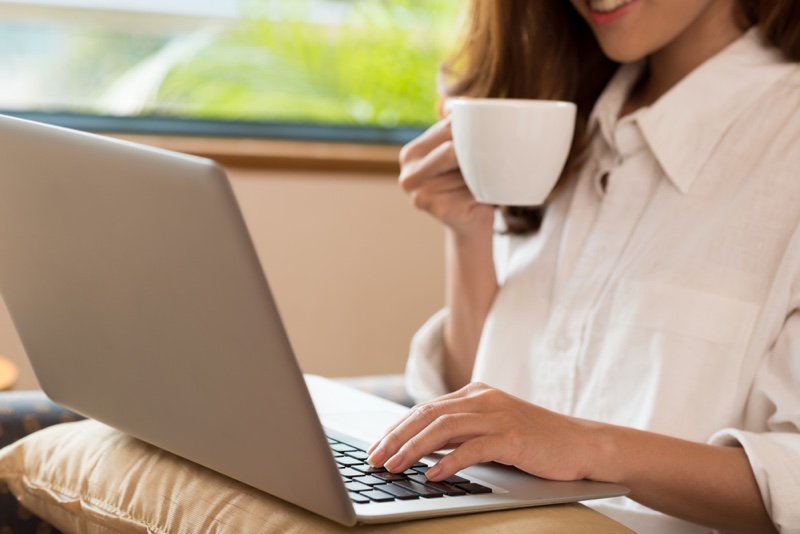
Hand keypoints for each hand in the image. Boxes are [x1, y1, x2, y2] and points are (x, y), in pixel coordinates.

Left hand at [367, 382, 600, 482]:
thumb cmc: (534, 441)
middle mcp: (483, 398)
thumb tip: (420, 448)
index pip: (425, 409)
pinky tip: (433, 475)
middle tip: (373, 458)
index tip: (375, 448)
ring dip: (413, 448)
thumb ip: (460, 433)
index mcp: (475, 393)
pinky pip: (472, 447)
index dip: (396, 429)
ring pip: (444, 428)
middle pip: (428, 414)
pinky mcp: (513, 435)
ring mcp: (498, 415)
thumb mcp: (491, 430)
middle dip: (395, 437)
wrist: (582, 444)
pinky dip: (448, 461)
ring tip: (393, 466)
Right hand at [399, 118, 493, 238]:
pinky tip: (480, 198)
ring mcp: (421, 195)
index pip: (448, 127)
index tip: (489, 132)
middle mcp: (408, 175)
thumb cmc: (465, 182)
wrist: (470, 225)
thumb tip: (460, 102)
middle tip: (490, 160)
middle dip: (475, 154)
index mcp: (410, 154)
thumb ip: (455, 128)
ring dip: (481, 174)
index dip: (472, 129)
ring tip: (480, 182)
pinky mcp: (439, 210)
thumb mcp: (457, 152)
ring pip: (466, 171)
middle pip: (453, 150)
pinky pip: (472, 190)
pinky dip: (484, 192)